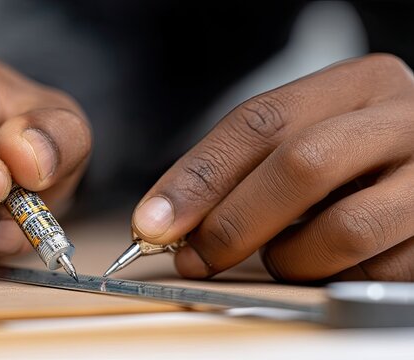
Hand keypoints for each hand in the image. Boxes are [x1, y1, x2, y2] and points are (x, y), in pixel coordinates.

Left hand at [132, 54, 413, 281]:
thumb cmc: (357, 153)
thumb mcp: (308, 135)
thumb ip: (245, 168)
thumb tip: (170, 223)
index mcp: (358, 84)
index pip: (261, 122)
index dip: (198, 177)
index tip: (154, 221)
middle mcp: (405, 120)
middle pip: (301, 166)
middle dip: (233, 223)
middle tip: (197, 257)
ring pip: (342, 231)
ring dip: (289, 258)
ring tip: (281, 255)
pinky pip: (374, 274)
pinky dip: (333, 278)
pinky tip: (328, 262)